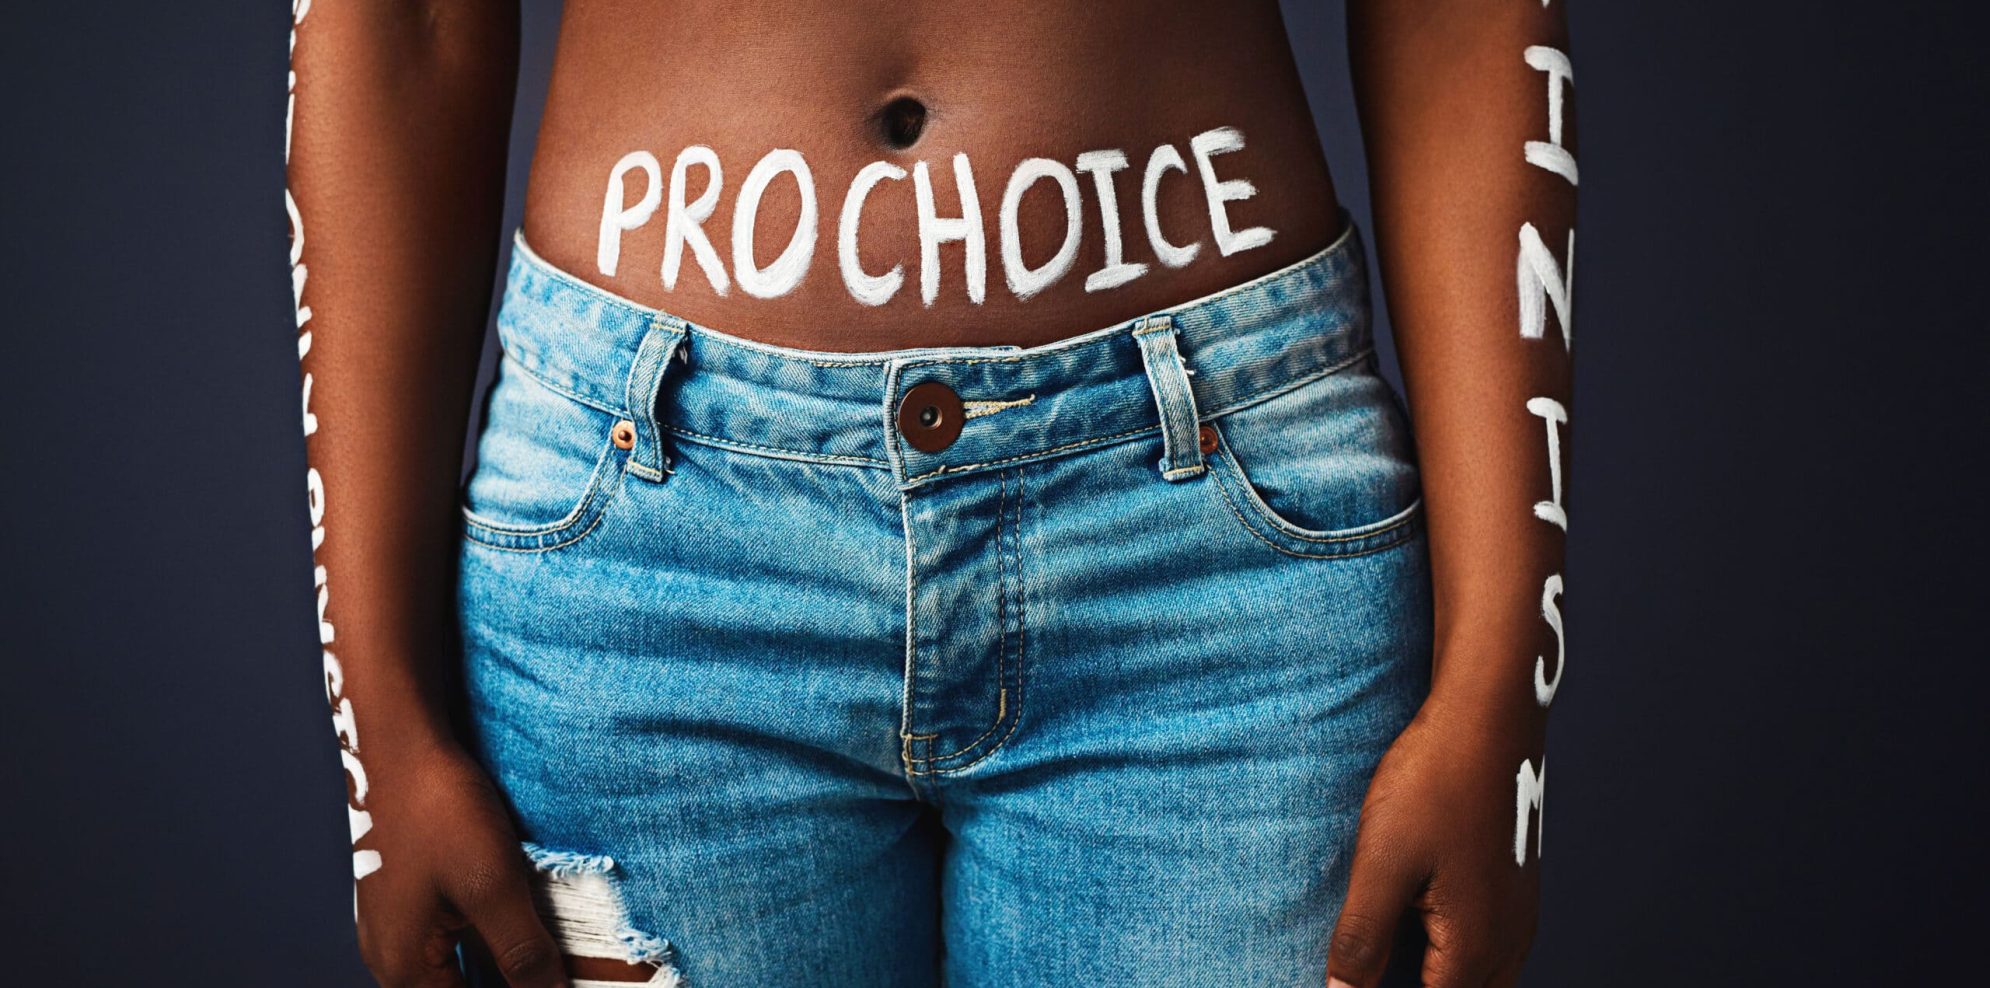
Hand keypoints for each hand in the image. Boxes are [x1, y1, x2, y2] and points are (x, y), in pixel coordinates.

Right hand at [354, 741, 567, 987]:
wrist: (399, 744)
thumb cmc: (439, 809)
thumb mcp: (492, 886)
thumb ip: (522, 954)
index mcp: (405, 970)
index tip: (557, 985)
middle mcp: (393, 960)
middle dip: (512, 984)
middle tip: (559, 972)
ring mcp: (398, 930)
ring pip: (459, 973)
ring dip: (502, 969)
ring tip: (547, 959)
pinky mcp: (411, 902)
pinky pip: (454, 944)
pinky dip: (490, 945)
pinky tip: (525, 928)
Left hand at [1326, 696, 1542, 986]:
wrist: (1488, 717)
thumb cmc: (1433, 784)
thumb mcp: (1383, 864)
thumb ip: (1362, 939)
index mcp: (1475, 949)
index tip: (1352, 981)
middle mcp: (1509, 940)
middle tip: (1367, 973)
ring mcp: (1519, 911)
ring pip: (1484, 976)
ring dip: (1442, 977)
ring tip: (1390, 961)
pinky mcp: (1516, 882)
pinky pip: (1492, 944)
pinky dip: (1457, 954)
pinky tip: (1421, 924)